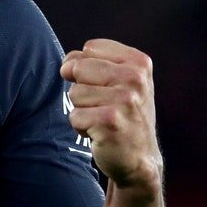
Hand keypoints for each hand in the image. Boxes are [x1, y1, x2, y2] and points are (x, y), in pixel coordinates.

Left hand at [60, 39, 162, 190]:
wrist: (139, 158)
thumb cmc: (122, 114)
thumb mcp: (118, 81)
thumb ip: (90, 62)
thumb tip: (66, 66)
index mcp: (138, 62)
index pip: (89, 48)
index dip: (86, 67)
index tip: (104, 86)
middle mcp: (135, 78)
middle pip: (78, 68)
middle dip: (82, 90)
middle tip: (103, 106)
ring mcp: (125, 100)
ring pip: (74, 93)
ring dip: (82, 110)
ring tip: (102, 119)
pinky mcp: (110, 122)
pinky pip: (75, 116)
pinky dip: (81, 127)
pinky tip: (100, 132)